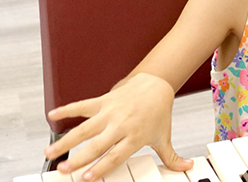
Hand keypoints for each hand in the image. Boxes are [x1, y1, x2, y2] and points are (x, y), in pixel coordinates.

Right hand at [44, 73, 192, 180]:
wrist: (156, 85)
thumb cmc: (159, 112)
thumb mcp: (164, 137)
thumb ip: (171, 157)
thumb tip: (186, 167)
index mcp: (134, 136)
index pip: (115, 155)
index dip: (100, 167)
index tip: (86, 178)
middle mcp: (121, 125)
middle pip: (97, 144)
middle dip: (79, 159)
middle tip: (64, 169)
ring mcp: (110, 112)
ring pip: (85, 128)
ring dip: (66, 140)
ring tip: (51, 153)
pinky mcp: (103, 100)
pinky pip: (82, 105)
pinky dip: (67, 109)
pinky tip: (52, 115)